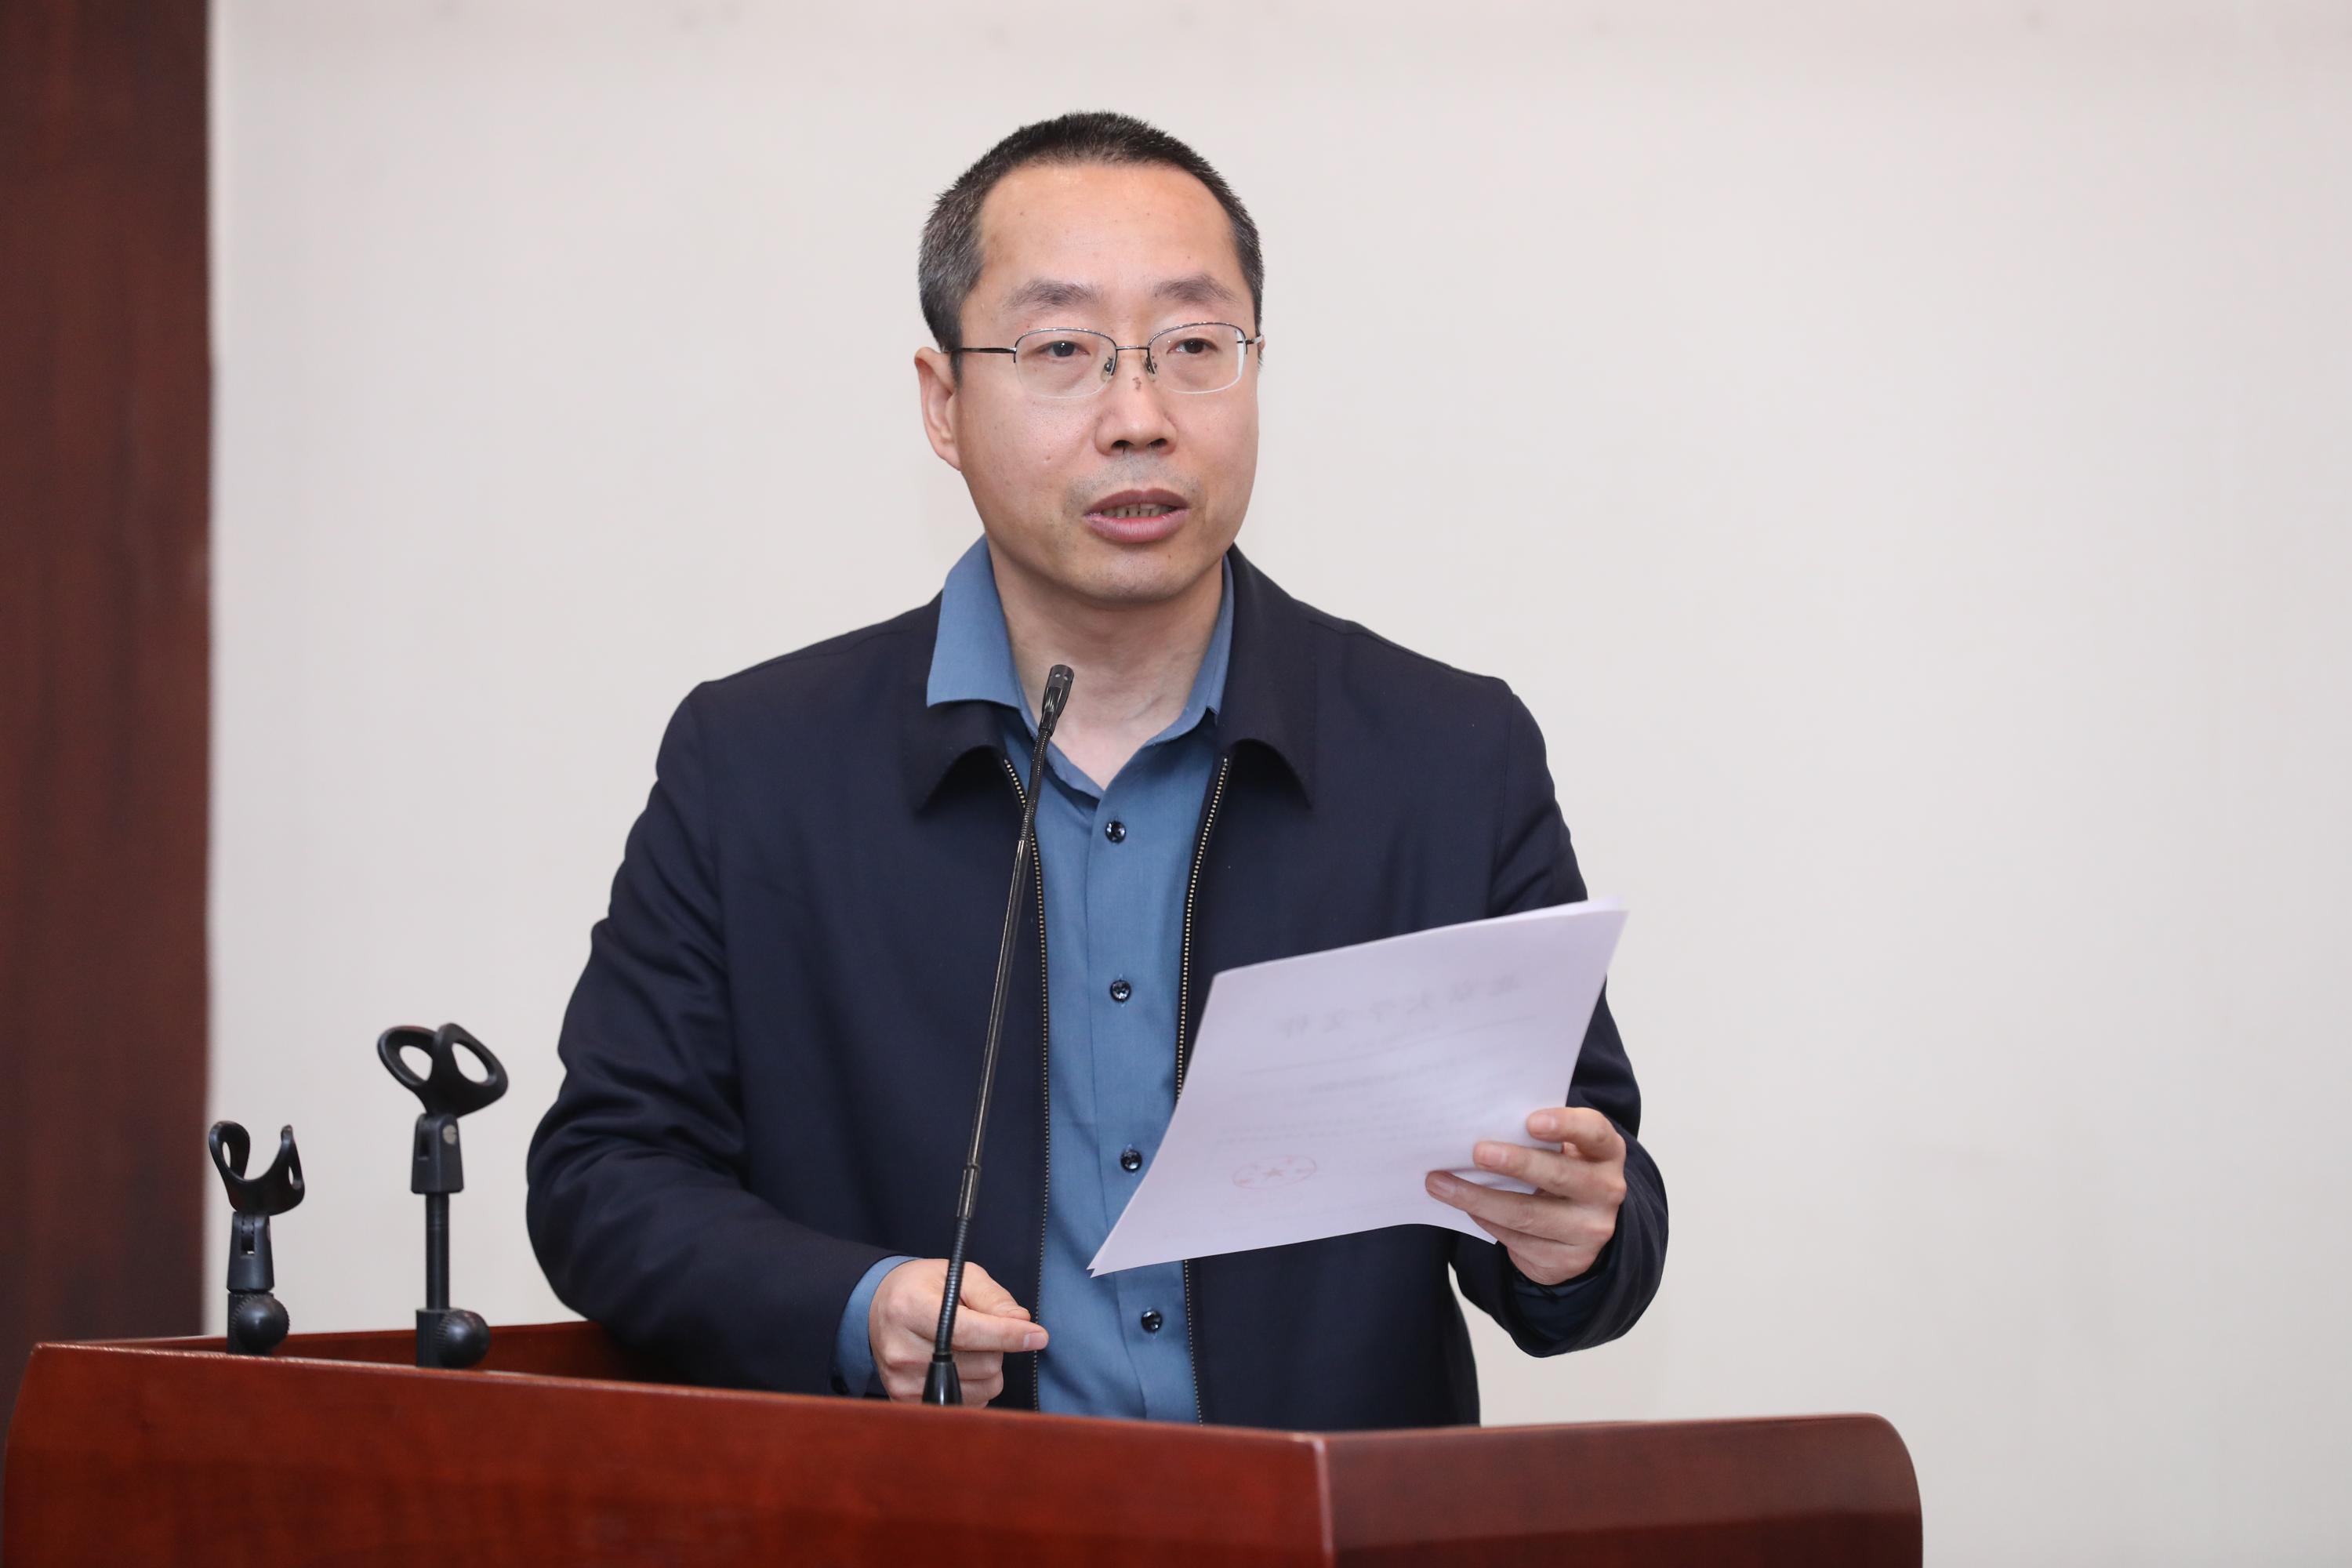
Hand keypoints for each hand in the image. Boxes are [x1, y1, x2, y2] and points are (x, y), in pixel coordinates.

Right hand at [867, 1258, 1046, 1403]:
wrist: (878, 1309)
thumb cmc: (923, 1288)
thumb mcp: (959, 1275)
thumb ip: (992, 1297)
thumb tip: (1022, 1323)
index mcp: (911, 1308)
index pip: (969, 1331)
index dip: (1008, 1335)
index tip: (1039, 1336)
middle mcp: (902, 1349)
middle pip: (982, 1363)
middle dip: (997, 1345)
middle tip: (980, 1327)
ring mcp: (902, 1380)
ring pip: (982, 1388)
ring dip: (988, 1368)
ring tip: (966, 1346)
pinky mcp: (907, 1400)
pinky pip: (968, 1404)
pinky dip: (976, 1386)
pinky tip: (959, 1365)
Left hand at [1424, 1107, 1627, 1286]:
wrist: (1581, 1227)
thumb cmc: (1561, 1170)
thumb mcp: (1562, 1150)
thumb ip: (1537, 1136)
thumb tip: (1479, 1124)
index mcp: (1606, 1152)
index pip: (1594, 1132)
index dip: (1565, 1125)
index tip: (1530, 1121)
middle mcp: (1606, 1190)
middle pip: (1559, 1176)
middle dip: (1515, 1163)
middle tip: (1477, 1152)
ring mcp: (1590, 1229)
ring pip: (1528, 1215)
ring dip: (1478, 1197)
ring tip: (1441, 1183)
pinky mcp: (1567, 1260)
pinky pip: (1517, 1240)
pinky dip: (1485, 1220)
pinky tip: (1464, 1206)